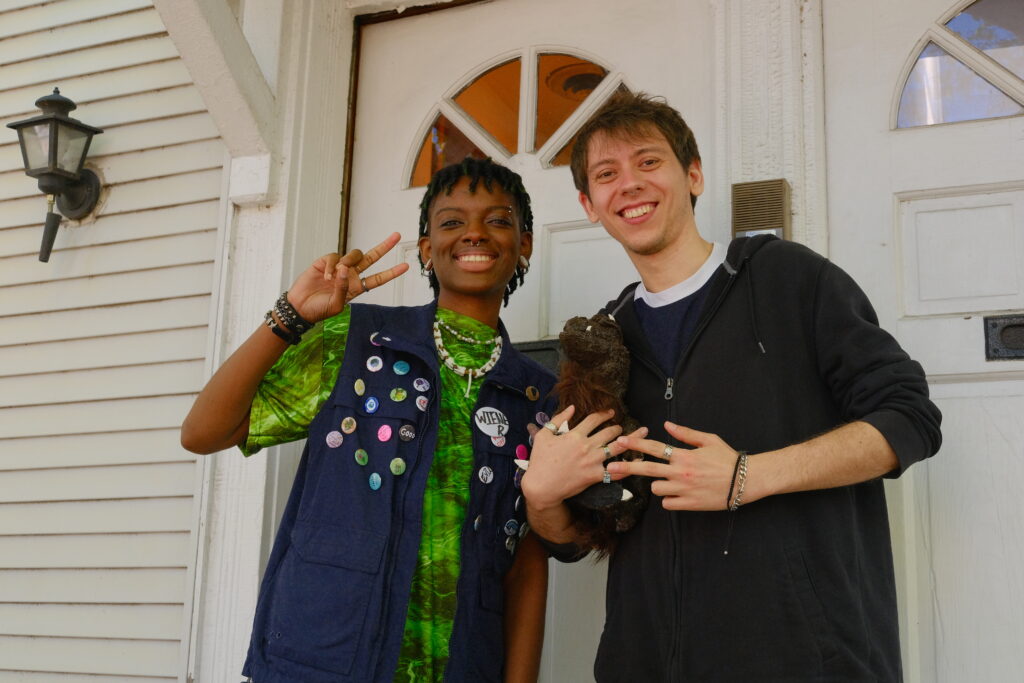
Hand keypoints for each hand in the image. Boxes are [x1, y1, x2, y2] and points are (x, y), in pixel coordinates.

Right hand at [287, 232, 408, 322]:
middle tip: (397, 236)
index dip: (392, 273)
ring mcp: (339, 267)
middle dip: (384, 247)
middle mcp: (351, 275)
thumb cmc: (319, 309)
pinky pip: (334, 257)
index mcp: (357, 287)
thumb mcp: (336, 305)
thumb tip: (345, 269)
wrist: (300, 307)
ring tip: (337, 274)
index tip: (406, 266)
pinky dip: (331, 266)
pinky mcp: (325, 262)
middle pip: (371, 258)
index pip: (378, 279)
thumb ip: (343, 288)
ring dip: (348, 261)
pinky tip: (326, 276)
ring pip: (353, 255)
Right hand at [521, 406, 646, 510]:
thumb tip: (571, 407)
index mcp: (574, 434)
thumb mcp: (543, 435)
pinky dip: (627, 467)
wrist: (541, 485)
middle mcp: (586, 446)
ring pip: (616, 447)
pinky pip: (615, 471)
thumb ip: (558, 419)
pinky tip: (637, 462)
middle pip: (609, 432)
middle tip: (620, 427)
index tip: (610, 412)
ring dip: (630, 440)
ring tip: (639, 434)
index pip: (594, 419)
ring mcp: (592, 461)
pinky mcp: (595, 476)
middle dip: (617, 427)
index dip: (604, 414)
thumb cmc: (540, 460)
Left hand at [608, 422, 741, 510]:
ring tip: (669, 480)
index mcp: (684, 455)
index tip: (621, 441)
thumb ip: (686, 433)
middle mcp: (681, 472)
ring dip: (658, 484)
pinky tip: (678, 494)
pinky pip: (668, 503)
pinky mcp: (689, 504)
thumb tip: (666, 425)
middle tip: (610, 468)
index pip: (655, 448)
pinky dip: (669, 499)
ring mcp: (684, 490)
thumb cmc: (728, 458)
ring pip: (656, 488)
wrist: (746, 481)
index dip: (636, 444)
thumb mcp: (709, 440)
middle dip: (626, 467)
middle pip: (646, 469)